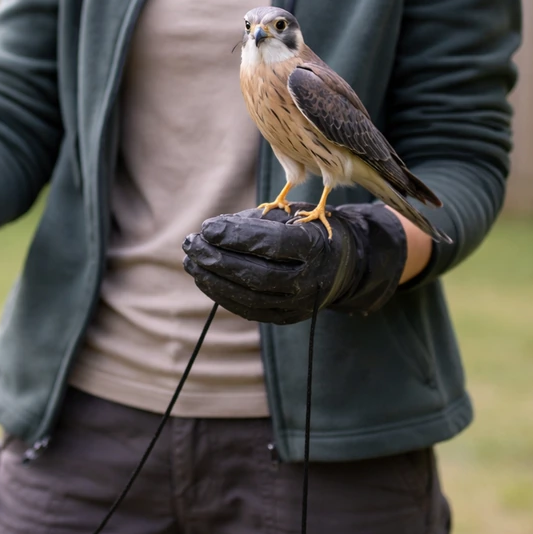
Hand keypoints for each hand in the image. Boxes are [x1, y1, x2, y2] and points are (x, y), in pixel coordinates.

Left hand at [182, 204, 407, 323]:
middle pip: (257, 274)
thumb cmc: (307, 231)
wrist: (341, 265)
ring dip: (213, 279)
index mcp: (316, 247)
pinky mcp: (286, 317)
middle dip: (217, 259)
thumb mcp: (289, 216)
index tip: (207, 227)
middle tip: (191, 243)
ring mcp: (299, 304)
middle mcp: (310, 280)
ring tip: (191, 260)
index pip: (271, 244)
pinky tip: (204, 278)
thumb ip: (252, 222)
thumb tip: (210, 231)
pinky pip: (249, 309)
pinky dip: (222, 294)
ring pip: (250, 296)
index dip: (235, 236)